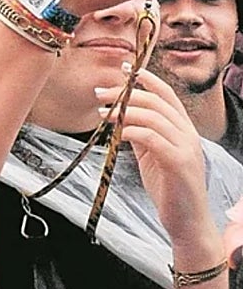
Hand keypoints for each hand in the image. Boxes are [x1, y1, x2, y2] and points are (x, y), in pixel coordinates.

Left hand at [98, 69, 216, 247]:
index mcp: (183, 128)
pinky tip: (115, 134)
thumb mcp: (152, 154)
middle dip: (125, 92)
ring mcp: (186, 148)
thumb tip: (121, 113)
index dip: (146, 78)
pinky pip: (152, 138)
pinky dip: (131, 131)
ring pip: (154, 116)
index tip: (125, 67)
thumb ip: (142, 132)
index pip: (167, 94)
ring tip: (101, 113)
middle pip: (156, 100)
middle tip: (100, 93)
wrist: (187, 221)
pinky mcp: (179, 163)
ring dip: (124, 111)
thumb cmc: (169, 187)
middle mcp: (188, 134)